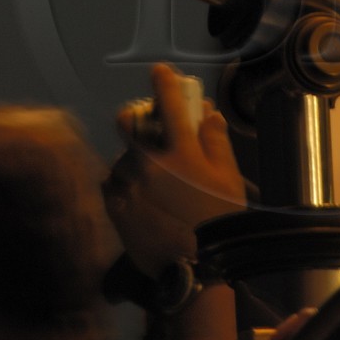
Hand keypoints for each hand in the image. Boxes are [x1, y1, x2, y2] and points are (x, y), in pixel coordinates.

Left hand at [103, 64, 245, 278]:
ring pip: (121, 159)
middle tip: (144, 129)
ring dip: (133, 161)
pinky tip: (136, 194)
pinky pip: (110, 185)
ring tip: (150, 179)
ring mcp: (129, 186)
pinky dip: (121, 184)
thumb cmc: (219, 220)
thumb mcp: (228, 176)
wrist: (198, 267)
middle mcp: (149, 163)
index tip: (159, 71)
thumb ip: (216, 140)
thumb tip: (209, 115)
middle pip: (127, 124)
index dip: (164, 82)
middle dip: (132, 118)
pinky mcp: (116, 209)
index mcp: (180, 151)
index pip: (170, 104)